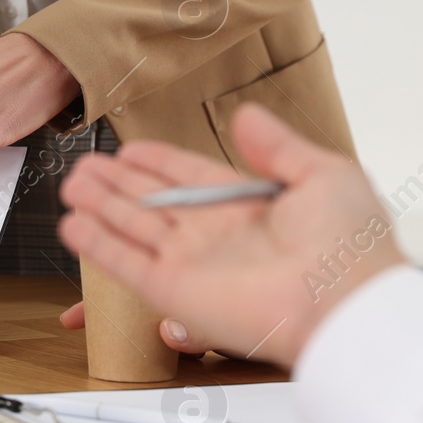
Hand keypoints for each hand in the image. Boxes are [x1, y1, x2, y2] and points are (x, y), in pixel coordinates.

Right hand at [57, 103, 406, 367]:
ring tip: (72, 185)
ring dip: (100, 207)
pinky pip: (125, 264)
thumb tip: (248, 116)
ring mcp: (192, 264)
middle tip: (86, 165)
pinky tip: (73, 225)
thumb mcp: (324, 174)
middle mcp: (216, 235)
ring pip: (132, 228)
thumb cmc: (350, 248)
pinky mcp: (174, 292)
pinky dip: (97, 245)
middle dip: (118, 182)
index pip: (190, 177)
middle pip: (153, 202)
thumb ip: (278, 145)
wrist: (345, 306)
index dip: (158, 161)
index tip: (131, 148)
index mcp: (249, 207)